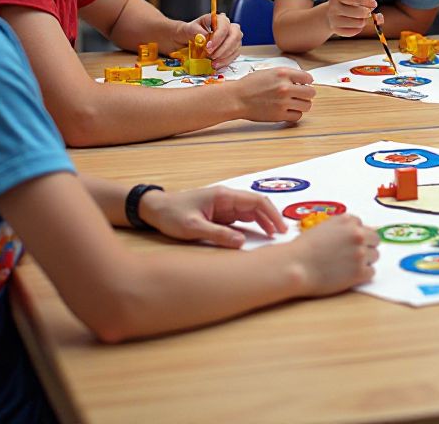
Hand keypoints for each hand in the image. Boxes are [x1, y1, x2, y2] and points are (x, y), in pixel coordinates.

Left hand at [139, 186, 285, 247]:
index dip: (271, 214)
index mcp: (223, 196)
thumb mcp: (193, 228)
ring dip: (264, 220)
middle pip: (257, 204)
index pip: (255, 201)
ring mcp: (224, 205)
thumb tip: (242, 242)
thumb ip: (218, 235)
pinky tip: (258, 233)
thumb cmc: (172, 215)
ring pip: (251, 210)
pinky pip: (241, 217)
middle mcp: (227, 198)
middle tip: (282, 235)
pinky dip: (253, 224)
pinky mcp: (220, 213)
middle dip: (271, 217)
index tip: (280, 229)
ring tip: (274, 235)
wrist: (155, 209)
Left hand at [177, 13, 243, 68]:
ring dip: (225, 56)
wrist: (187, 39)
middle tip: (211, 55)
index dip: (218, 37)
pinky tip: (216, 65)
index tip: (208, 47)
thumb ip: (196, 31)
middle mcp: (228, 27)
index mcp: (218, 19)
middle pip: (235, 35)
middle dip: (224, 48)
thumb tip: (204, 37)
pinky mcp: (232, 49)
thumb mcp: (188, 29)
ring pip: (236, 46)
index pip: (224, 25)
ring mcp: (232, 38)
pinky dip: (226, 62)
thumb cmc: (190, 32)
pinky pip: (234, 55)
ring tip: (213, 62)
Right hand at [225, 67, 315, 122]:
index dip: (307, 82)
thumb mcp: (269, 72)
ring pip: (307, 106)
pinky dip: (294, 114)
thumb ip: (286, 75)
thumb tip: (302, 81)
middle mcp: (285, 87)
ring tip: (293, 103)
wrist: (237, 98)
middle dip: (306, 94)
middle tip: (300, 95)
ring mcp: (283, 102)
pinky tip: (288, 110)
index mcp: (283, 73)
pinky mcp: (279, 115)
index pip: (308, 78)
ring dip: (302, 105)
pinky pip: (297, 116)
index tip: (303, 85)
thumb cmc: (250, 84)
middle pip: (311, 93)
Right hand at [292, 214, 379, 295]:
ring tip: (348, 266)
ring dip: (365, 261)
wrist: (296, 266)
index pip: (363, 226)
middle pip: (375, 239)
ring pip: (375, 256)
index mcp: (348, 220)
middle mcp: (357, 234)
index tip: (347, 244)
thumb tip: (354, 234)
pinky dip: (362, 275)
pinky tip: (349, 275)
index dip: (356, 236)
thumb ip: (341, 229)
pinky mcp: (360, 272)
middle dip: (366, 246)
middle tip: (352, 256)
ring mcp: (360, 253)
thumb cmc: (304, 248)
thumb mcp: (324, 228)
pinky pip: (371, 272)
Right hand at [325, 0, 385, 36]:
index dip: (365, 0)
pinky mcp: (337, 30)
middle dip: (367, 11)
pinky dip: (359, 27)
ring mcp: (334, 20)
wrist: (332, 12)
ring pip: (359, 23)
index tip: (375, 3)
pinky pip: (355, 31)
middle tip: (368, 9)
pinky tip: (355, 22)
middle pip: (358, 12)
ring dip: (364, 20)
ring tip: (359, 15)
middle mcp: (333, 7)